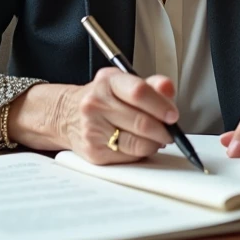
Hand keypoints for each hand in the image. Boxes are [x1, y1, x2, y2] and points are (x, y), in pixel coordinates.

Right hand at [57, 67, 178, 164]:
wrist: (66, 114)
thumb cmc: (101, 98)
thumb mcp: (123, 83)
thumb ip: (150, 85)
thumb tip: (168, 88)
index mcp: (107, 82)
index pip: (139, 92)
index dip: (161, 106)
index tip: (173, 115)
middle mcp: (96, 104)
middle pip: (141, 122)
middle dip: (163, 130)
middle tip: (170, 131)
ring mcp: (93, 130)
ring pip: (137, 144)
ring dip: (154, 143)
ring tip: (156, 138)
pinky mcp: (94, 152)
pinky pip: (129, 157)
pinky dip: (141, 153)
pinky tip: (139, 144)